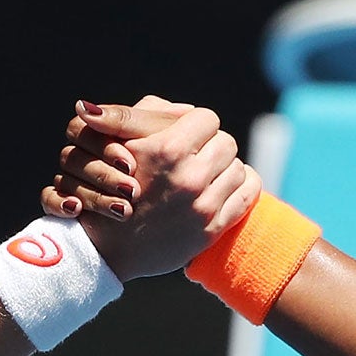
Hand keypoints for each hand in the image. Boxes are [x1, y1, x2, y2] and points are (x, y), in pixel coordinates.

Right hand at [42, 98, 260, 279]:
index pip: (206, 118)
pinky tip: (222, 189)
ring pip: (239, 167)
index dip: (195, 125)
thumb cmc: (109, 186)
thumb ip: (143, 114)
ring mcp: (202, 206)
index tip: (184, 136)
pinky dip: (240, 187)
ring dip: (224, 168)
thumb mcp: (117, 142)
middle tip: (194, 157)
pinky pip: (249, 194)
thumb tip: (182, 107)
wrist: (106, 248)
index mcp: (167, 150)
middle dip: (211, 146)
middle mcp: (188, 178)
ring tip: (203, 176)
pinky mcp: (212, 229)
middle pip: (226, 142)